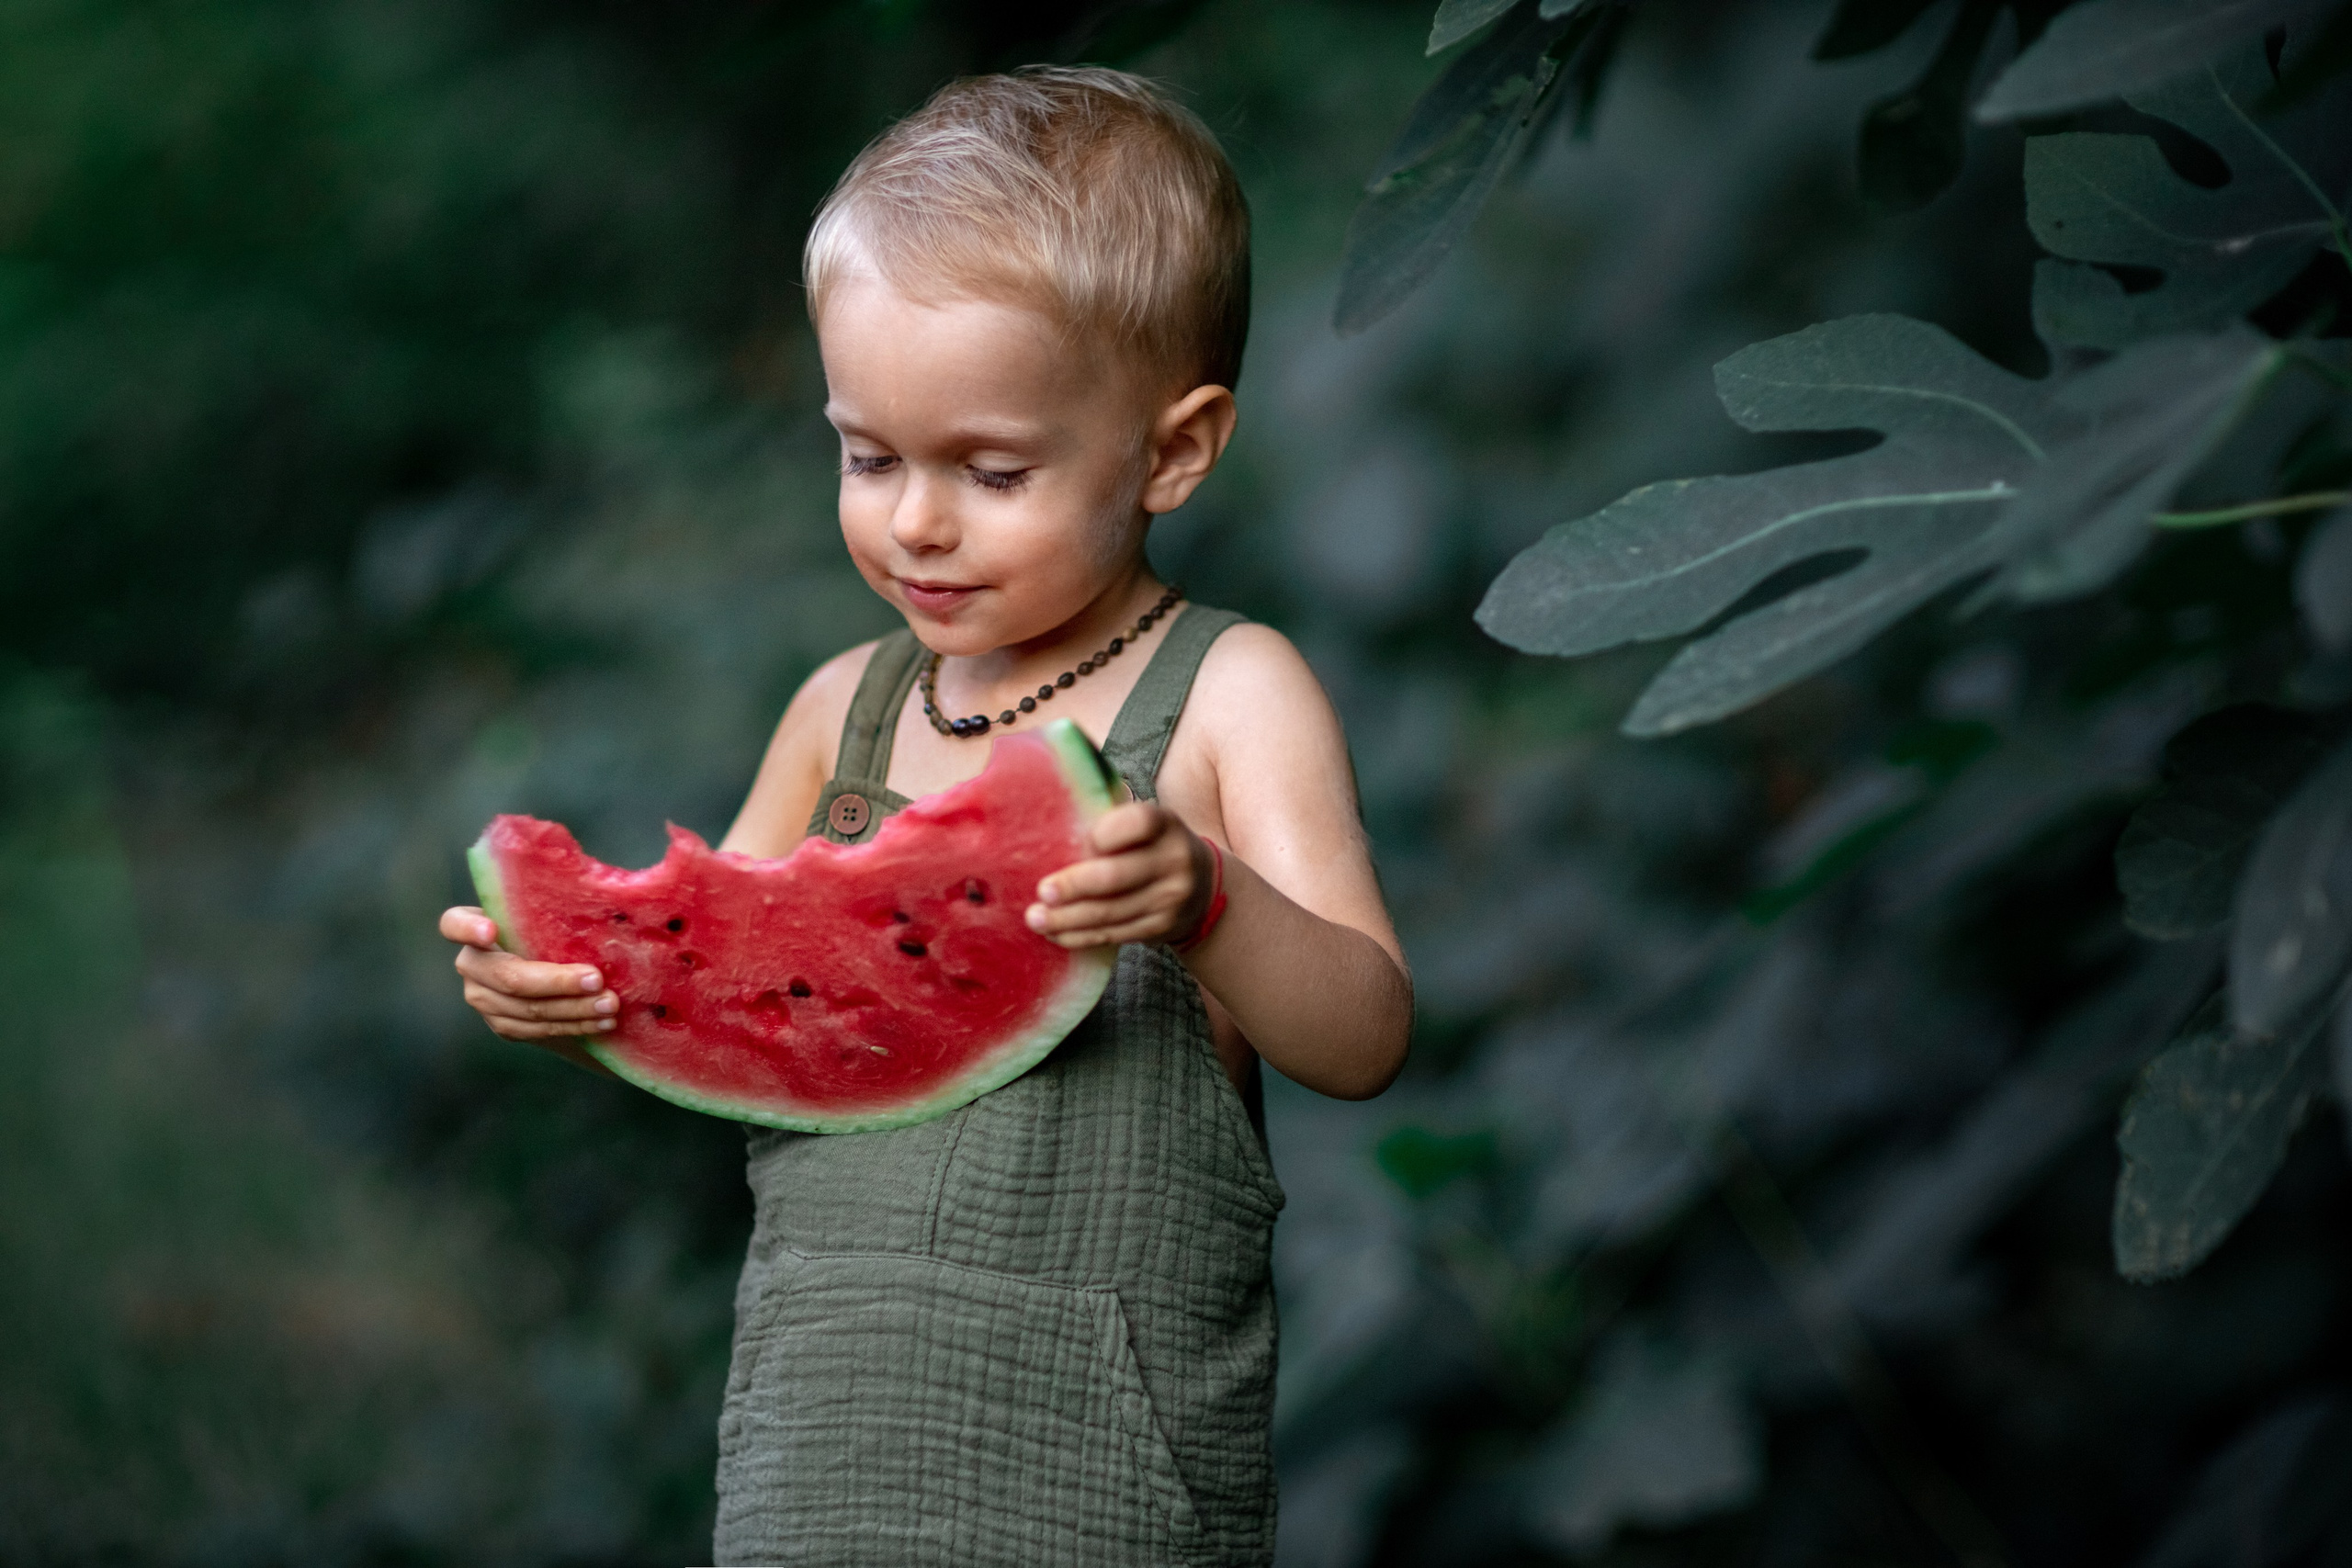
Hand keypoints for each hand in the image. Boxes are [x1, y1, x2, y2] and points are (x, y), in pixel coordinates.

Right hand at [440, 905, 618, 1042]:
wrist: (564, 978)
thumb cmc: (565, 931)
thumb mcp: (562, 913)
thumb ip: (568, 902)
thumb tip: (617, 884)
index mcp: (478, 925)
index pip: (454, 924)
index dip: (468, 929)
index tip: (491, 930)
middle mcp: (473, 964)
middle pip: (507, 977)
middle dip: (555, 980)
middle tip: (597, 979)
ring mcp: (483, 998)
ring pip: (525, 1009)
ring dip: (572, 1009)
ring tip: (611, 1004)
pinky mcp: (502, 1025)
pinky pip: (535, 1030)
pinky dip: (572, 1025)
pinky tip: (602, 1021)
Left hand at [1025, 802, 1213, 948]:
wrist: (1205, 888)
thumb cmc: (1154, 846)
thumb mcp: (1148, 823)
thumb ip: (1113, 815)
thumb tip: (1055, 809)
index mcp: (1166, 824)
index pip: (1139, 822)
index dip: (1107, 833)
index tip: (1082, 842)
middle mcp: (1174, 860)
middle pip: (1116, 876)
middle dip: (1073, 886)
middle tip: (1042, 891)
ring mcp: (1170, 898)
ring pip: (1110, 913)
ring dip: (1067, 919)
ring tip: (1035, 918)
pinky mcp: (1161, 927)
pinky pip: (1114, 935)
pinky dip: (1080, 936)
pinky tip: (1056, 933)